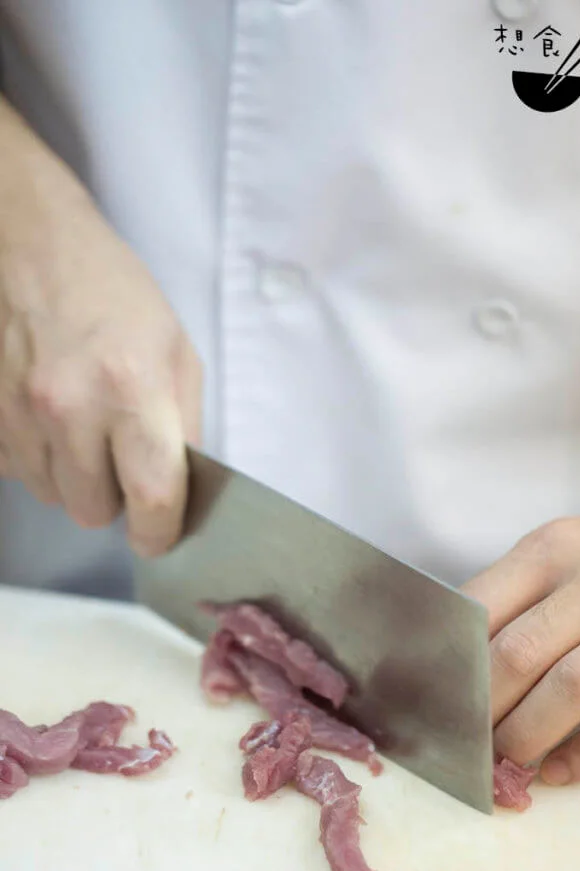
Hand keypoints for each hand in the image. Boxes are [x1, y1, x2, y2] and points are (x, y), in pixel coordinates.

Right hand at [0, 98, 201, 555]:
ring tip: (84, 426)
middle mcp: (69, 406)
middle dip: (113, 498)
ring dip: (73, 477)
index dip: (159, 532)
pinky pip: (16, 470)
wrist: (33, 244)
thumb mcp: (176, 350)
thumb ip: (183, 426)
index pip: (150, 496)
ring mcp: (18, 411)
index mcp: (131, 387)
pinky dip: (38, 457)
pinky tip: (49, 415)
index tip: (159, 537)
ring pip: (51, 495)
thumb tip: (179, 489)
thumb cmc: (116, 293)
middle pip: (91, 511)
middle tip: (121, 459)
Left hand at [461, 502, 579, 784]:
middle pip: (523, 652)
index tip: (431, 700)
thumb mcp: (558, 555)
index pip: (484, 608)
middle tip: (464, 743)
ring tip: (505, 764)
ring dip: (530, 734)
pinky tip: (560, 770)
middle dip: (484, 709)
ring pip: (577, 687)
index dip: (451, 663)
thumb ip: (509, 597)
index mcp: (555, 549)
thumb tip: (447, 661)